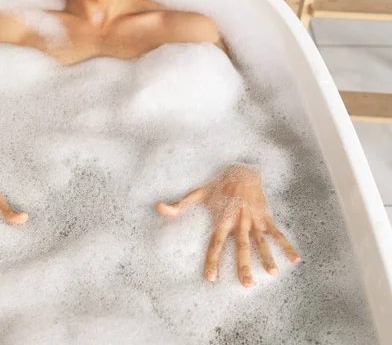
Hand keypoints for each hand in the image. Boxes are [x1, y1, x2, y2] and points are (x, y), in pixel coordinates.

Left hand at [156, 164, 299, 287]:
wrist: (242, 169)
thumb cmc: (218, 185)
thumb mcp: (197, 194)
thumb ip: (179, 205)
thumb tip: (159, 208)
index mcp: (222, 219)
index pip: (215, 243)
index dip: (213, 260)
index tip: (211, 277)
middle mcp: (239, 221)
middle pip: (241, 246)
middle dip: (243, 266)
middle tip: (246, 285)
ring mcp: (254, 219)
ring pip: (260, 242)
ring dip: (266, 257)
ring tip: (271, 273)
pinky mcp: (265, 216)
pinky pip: (277, 233)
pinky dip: (286, 245)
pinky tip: (295, 260)